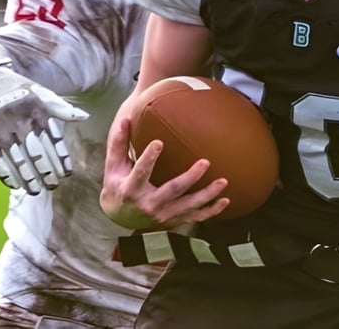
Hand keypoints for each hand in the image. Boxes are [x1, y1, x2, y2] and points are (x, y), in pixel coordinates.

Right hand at [0, 65, 88, 193]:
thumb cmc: (18, 91)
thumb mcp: (40, 93)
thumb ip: (61, 108)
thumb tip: (84, 116)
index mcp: (36, 109)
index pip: (52, 139)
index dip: (60, 158)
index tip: (66, 174)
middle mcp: (18, 120)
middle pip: (35, 152)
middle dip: (46, 172)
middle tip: (53, 186)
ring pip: (16, 159)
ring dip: (28, 177)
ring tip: (36, 190)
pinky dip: (5, 174)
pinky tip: (15, 184)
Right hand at [99, 115, 229, 230]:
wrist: (119, 217)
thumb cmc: (116, 184)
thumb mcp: (113, 165)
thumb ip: (119, 143)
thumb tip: (125, 119)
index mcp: (130, 189)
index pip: (140, 173)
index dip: (149, 159)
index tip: (158, 143)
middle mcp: (148, 205)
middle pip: (172, 190)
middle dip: (190, 178)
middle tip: (205, 162)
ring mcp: (162, 215)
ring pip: (188, 205)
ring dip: (207, 195)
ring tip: (223, 181)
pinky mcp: (173, 220)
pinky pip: (195, 217)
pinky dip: (211, 211)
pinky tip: (225, 201)